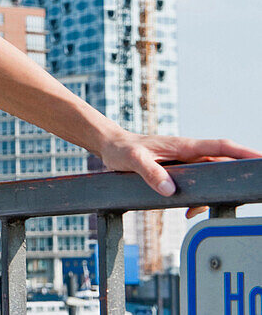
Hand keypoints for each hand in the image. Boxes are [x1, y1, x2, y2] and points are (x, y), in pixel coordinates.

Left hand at [97, 130, 261, 216]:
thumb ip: (150, 172)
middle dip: (236, 178)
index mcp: (184, 146)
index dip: (244, 152)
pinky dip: (198, 199)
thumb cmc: (121, 149)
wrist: (111, 147)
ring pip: (212, 178)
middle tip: (244, 194)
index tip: (261, 159)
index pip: (221, 147)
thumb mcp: (132, 160)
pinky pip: (198, 185)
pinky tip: (188, 211)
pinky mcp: (179, 171)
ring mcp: (185, 162)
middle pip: (223, 164)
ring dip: (211, 196)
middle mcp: (189, 153)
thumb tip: (170, 190)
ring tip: (195, 212)